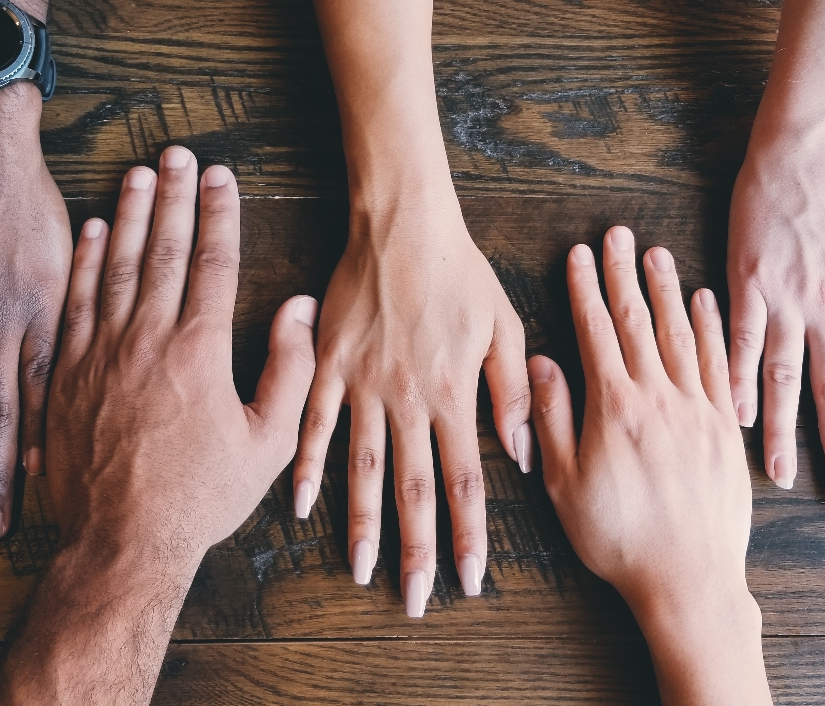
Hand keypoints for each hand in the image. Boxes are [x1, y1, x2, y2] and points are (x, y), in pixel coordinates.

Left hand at [0, 152, 317, 704]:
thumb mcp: (268, 443)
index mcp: (199, 351)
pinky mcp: (66, 372)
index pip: (212, 262)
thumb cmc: (200, 497)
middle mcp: (146, 339)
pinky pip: (75, 301)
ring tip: (138, 173)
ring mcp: (100, 353)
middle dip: (173, 196)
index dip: (219, 213)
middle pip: (161, 249)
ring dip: (128, 214)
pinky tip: (92, 230)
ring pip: (115, 265)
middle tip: (178, 154)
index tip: (222, 176)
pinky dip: (84, 261)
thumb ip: (290, 369)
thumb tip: (298, 308)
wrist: (121, 542)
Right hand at [292, 187, 530, 616]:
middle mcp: (407, 400)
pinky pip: (314, 425)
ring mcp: (363, 385)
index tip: (469, 580)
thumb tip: (523, 455)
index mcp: (453, 394)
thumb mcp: (503, 326)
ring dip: (362, 525)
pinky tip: (301, 505)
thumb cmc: (459, 272)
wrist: (402, 223)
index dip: (468, 536)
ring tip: (361, 571)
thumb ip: (511, 393)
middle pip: (413, 490)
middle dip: (417, 550)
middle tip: (416, 600)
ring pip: (362, 469)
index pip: (465, 482)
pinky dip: (307, 466)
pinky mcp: (329, 365)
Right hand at [528, 226, 768, 705]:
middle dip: (624, 274)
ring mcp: (698, 411)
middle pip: (639, 322)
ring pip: (681, 335)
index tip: (580, 254)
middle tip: (618, 234)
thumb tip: (540, 363)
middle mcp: (659, 398)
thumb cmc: (617, 538)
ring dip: (667, 291)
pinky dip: (712, 329)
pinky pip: (720, 365)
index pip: (596, 332)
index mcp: (614, 408)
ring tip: (657, 254)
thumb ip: (551, 418)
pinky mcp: (724, 429)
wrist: (689, 580)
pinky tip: (705, 303)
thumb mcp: (564, 483)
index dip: (585, 289)